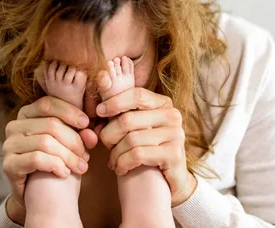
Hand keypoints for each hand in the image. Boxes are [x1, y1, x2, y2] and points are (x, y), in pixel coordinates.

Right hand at [2, 95, 96, 222]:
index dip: (69, 112)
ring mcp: (9, 145)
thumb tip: (90, 132)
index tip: (86, 123)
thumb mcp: (69, 144)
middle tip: (85, 155)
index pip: (47, 103)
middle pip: (50, 124)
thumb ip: (80, 134)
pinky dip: (55, 165)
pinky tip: (64, 173)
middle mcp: (14, 126)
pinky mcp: (8, 164)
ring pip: (45, 142)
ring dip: (68, 156)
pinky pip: (36, 159)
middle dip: (73, 140)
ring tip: (80, 167)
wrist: (38, 195)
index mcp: (27, 114)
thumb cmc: (55, 162)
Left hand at [96, 87, 197, 206]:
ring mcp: (175, 134)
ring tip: (113, 161)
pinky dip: (123, 163)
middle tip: (106, 146)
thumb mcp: (135, 128)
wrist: (170, 180)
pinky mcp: (174, 154)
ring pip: (131, 139)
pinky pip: (138, 154)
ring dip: (115, 153)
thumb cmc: (147, 150)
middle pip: (128, 119)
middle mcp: (172, 115)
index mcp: (163, 103)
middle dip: (109, 134)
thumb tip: (98, 110)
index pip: (136, 94)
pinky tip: (121, 169)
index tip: (99, 111)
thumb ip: (120, 116)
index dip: (114, 101)